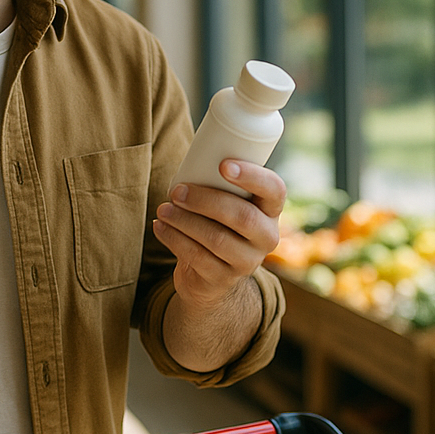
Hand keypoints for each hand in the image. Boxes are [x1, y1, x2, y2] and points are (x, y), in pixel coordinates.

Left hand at [152, 160, 285, 309]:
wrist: (210, 274)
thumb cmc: (215, 223)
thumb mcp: (224, 202)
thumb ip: (218, 182)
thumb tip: (192, 154)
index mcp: (270, 210)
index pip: (274, 190)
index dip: (252, 176)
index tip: (223, 165)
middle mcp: (266, 236)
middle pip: (242, 216)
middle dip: (205, 200)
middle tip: (176, 192)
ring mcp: (247, 261)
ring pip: (217, 239)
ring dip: (184, 221)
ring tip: (163, 210)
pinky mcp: (224, 279)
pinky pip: (198, 258)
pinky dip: (174, 239)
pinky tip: (160, 227)